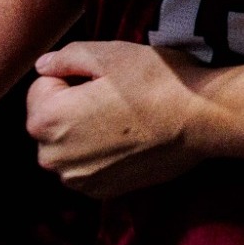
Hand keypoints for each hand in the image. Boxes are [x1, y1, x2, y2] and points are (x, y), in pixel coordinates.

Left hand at [25, 41, 208, 197]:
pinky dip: (101, 152)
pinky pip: (87, 165)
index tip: (106, 78)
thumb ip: (65, 56)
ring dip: (86, 131)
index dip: (73, 75)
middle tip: (116, 96)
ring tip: (126, 117)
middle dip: (72, 106)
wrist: (202, 119)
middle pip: (50, 119)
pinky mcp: (102, 191)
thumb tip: (43, 66)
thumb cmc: (156, 81)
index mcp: (46, 120)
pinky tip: (131, 138)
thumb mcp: (109, 53)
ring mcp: (77, 179)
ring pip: (68, 144)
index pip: (41, 86)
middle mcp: (53, 157)